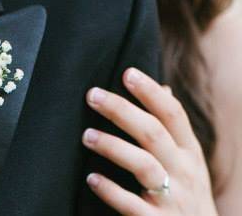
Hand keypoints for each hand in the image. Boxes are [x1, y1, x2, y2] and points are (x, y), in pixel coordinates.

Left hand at [83, 68, 218, 215]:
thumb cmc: (187, 193)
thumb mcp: (188, 160)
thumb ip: (172, 129)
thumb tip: (164, 88)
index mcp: (189, 152)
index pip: (173, 114)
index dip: (151, 92)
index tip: (127, 72)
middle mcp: (184, 171)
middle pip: (153, 133)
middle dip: (122, 111)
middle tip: (92, 95)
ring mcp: (173, 198)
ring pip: (144, 165)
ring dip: (113, 147)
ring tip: (86, 135)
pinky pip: (132, 205)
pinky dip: (111, 191)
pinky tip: (92, 179)